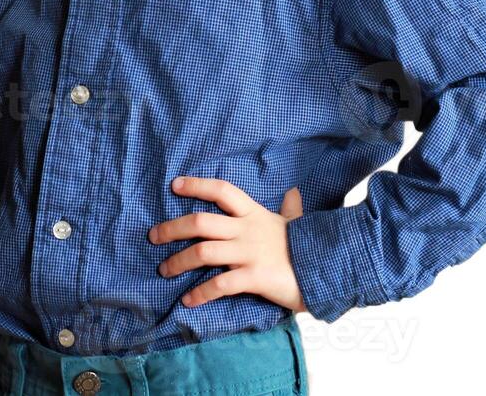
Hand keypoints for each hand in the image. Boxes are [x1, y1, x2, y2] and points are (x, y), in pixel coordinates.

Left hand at [148, 176, 307, 313]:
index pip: (222, 191)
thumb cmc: (310, 249)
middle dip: (172, 228)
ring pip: (202, 252)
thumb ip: (291, 210)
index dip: (197, 185)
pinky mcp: (254, 277)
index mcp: (255, 214)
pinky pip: (219, 284)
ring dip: (178, 261)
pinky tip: (188, 300)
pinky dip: (200, 293)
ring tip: (164, 269)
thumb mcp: (298, 225)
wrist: (331, 271)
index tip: (174, 185)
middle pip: (200, 222)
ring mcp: (249, 253)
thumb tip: (294, 192)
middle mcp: (247, 230)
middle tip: (153, 237)